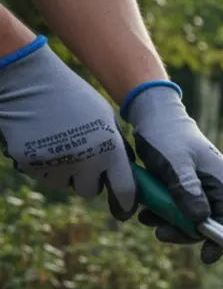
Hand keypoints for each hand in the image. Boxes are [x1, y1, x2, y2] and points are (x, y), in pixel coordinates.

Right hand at [0, 36, 135, 219]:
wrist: (31, 82)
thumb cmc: (73, 97)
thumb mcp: (105, 119)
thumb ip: (116, 147)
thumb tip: (126, 173)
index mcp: (110, 150)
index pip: (125, 190)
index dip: (126, 201)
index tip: (125, 207)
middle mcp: (86, 162)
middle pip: (90, 191)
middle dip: (87, 180)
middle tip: (82, 160)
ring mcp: (57, 164)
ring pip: (64, 184)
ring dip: (64, 172)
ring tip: (60, 143)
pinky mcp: (32, 164)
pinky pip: (43, 174)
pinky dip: (43, 164)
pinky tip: (42, 140)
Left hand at [121, 81, 222, 264]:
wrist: (152, 115)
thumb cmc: (166, 136)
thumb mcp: (175, 165)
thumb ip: (187, 192)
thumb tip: (200, 222)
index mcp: (221, 180)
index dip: (220, 241)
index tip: (205, 258)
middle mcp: (216, 184)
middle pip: (208, 221)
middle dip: (183, 230)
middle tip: (158, 232)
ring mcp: (202, 184)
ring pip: (191, 216)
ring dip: (169, 221)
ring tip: (146, 216)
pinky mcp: (187, 184)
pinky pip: (179, 206)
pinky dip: (163, 210)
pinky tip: (146, 207)